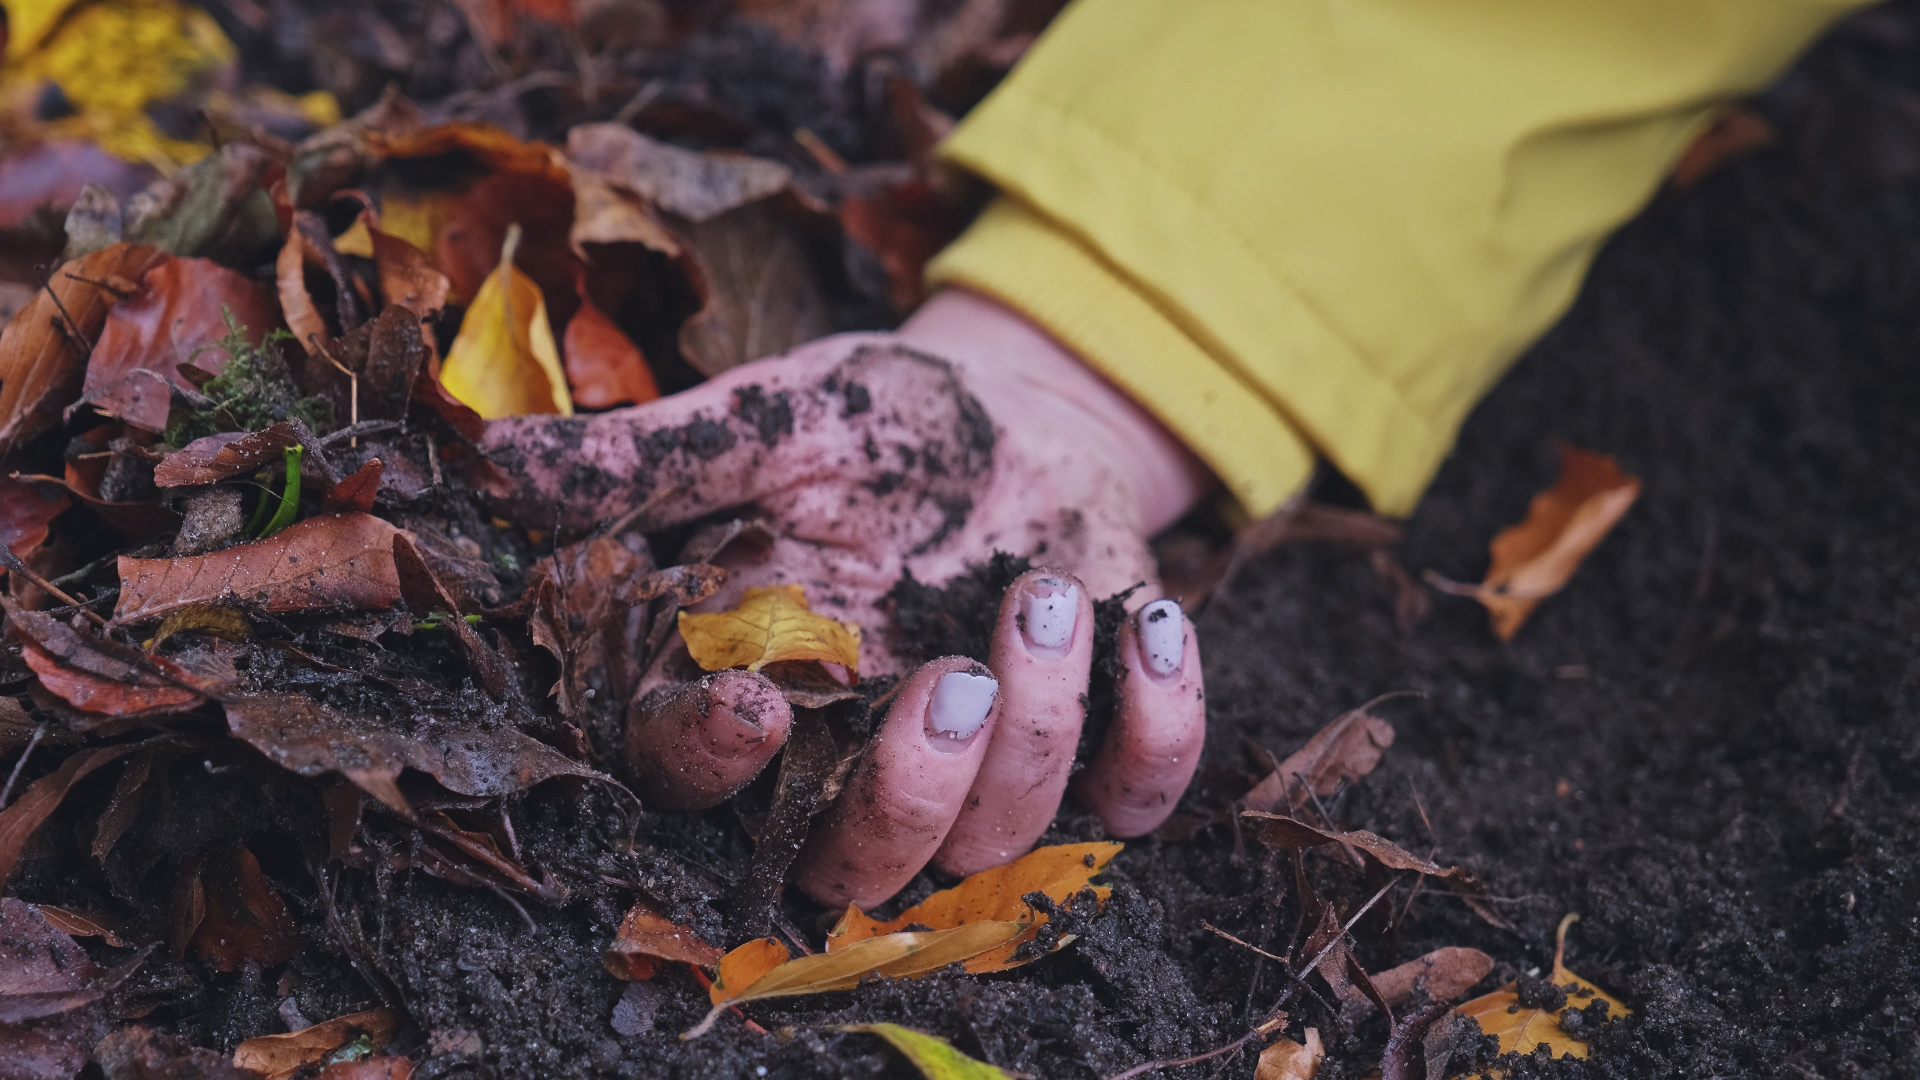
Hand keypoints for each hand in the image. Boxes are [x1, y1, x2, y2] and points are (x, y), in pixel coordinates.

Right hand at [484, 290, 1213, 905]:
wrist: (1016, 408)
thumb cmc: (877, 425)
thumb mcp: (771, 422)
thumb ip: (652, 457)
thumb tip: (493, 461)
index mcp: (759, 688)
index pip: (698, 787)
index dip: (715, 768)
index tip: (759, 698)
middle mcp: (862, 757)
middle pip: (856, 872)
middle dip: (909, 799)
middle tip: (954, 678)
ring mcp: (984, 767)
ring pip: (999, 845)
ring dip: (1037, 732)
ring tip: (1044, 587)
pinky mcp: (1094, 744)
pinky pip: (1136, 799)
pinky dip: (1161, 732)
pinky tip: (1149, 622)